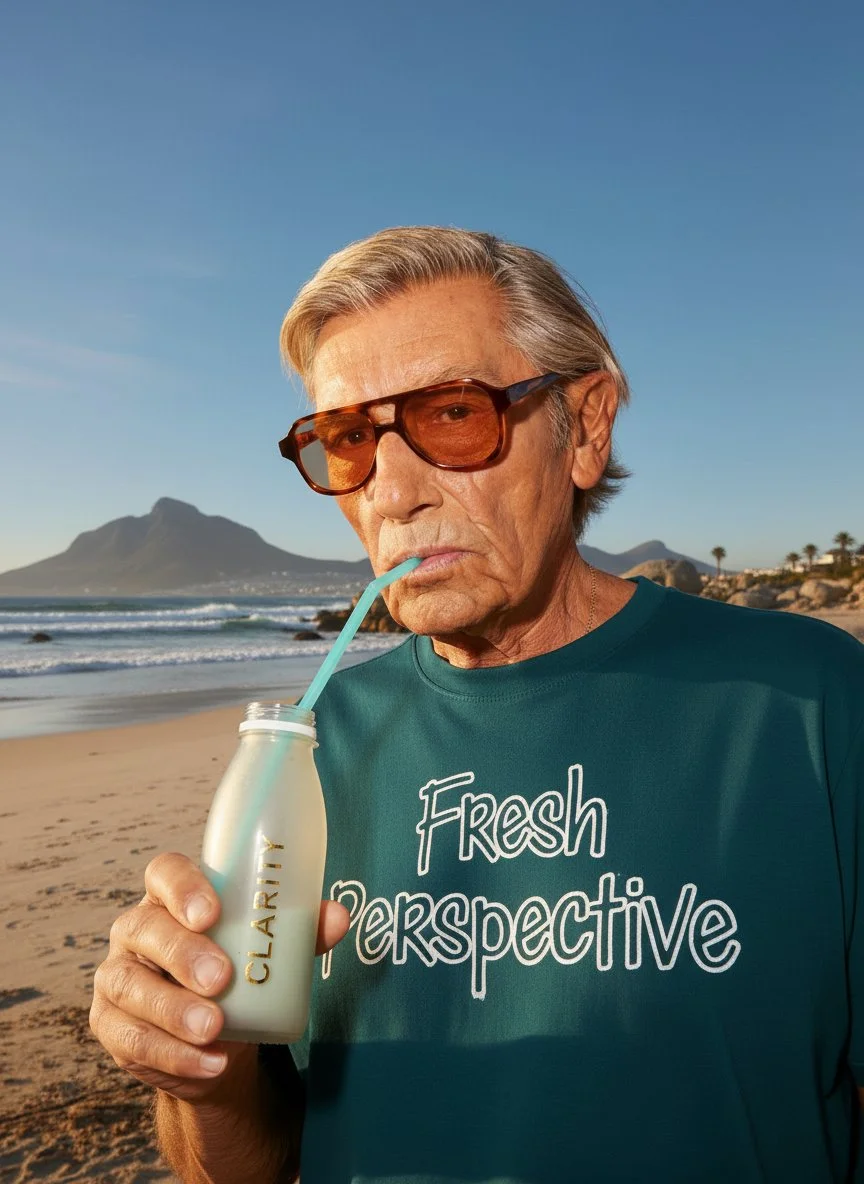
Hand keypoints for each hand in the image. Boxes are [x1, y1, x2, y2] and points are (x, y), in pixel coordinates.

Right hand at [90, 852, 349, 1101]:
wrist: (220, 1038)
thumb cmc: (242, 970)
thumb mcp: (269, 948)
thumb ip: (301, 931)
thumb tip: (338, 917)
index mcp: (172, 896)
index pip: (165, 873)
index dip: (183, 888)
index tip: (212, 913)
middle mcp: (137, 929)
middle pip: (146, 929)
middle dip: (182, 954)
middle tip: (221, 978)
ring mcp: (118, 976)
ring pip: (131, 987)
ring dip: (173, 1010)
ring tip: (214, 1027)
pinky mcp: (110, 1025)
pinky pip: (131, 1039)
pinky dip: (172, 1054)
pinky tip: (209, 1061)